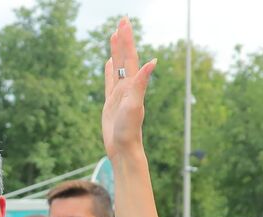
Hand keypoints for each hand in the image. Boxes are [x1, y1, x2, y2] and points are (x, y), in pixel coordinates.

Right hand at [101, 18, 156, 160]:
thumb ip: (141, 83)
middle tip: (121, 21)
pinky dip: (109, 71)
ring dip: (116, 51)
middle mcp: (127, 87)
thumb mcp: (135, 105)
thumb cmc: (129, 130)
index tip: (124, 22)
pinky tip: (109, 64)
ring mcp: (119, 94)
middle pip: (124, 58)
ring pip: (117, 67)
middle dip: (123, 39)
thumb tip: (153, 62)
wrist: (124, 149)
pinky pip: (110, 81)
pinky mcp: (110, 103)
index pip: (130, 57)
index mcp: (132, 85)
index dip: (127, 39)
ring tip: (114, 36)